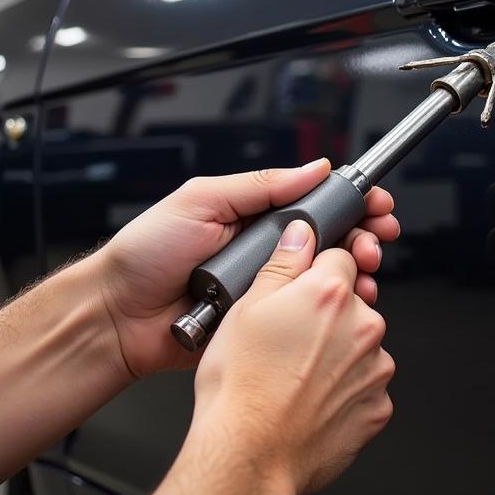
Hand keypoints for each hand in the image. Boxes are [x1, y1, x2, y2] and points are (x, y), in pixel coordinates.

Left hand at [95, 160, 399, 378]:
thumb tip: (311, 168)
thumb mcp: (202, 200)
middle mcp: (265, 253)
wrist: (118, 315)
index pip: (315, 205)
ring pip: (323, 283)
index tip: (375, 204)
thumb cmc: (146, 253)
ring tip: (363, 269)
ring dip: (352, 274)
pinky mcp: (262, 326)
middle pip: (330, 243)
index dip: (350, 203)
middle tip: (376, 238)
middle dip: (362, 237)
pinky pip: (302, 319)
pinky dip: (328, 313)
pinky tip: (343, 306)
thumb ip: (259, 186)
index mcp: (253, 218)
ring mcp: (265, 290)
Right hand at [189, 220, 394, 494]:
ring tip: (295, 377)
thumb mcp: (246, 307)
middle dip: (326, 317)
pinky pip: (364, 387)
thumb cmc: (239, 387)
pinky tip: (310, 402)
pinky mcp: (378, 408)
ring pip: (358, 347)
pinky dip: (343, 392)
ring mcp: (375, 370)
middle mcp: (363, 326)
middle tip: (288, 342)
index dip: (315, 272)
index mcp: (330, 293)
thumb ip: (283, 263)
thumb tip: (301, 234)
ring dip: (337, 355)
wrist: (247, 456)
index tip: (301, 291)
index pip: (340, 258)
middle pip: (352, 305)